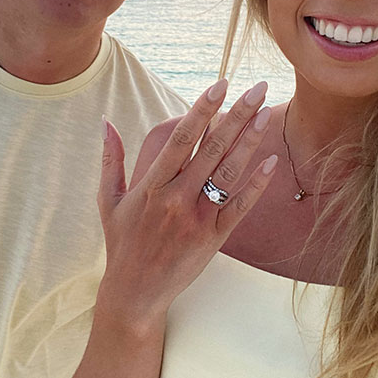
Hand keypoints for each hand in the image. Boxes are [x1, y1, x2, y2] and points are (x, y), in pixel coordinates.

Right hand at [94, 79, 276, 326]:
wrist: (135, 293)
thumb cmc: (122, 243)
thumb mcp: (109, 200)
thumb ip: (111, 160)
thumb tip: (106, 122)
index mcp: (152, 186)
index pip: (182, 139)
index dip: (202, 110)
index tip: (220, 84)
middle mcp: (176, 199)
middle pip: (213, 149)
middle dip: (237, 115)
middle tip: (257, 88)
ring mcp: (198, 219)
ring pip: (230, 173)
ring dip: (250, 141)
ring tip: (266, 113)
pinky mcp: (214, 238)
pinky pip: (240, 206)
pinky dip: (256, 184)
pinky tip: (271, 160)